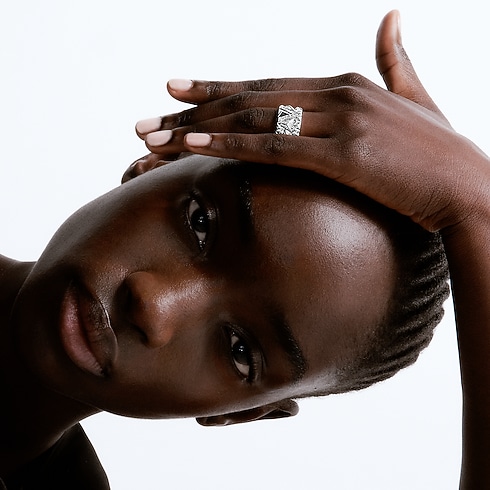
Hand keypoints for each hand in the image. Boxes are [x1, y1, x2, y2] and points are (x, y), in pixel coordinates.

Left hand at [134, 11, 489, 233]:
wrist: (469, 187)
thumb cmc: (440, 153)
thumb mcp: (415, 99)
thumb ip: (397, 60)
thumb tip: (392, 18)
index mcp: (346, 83)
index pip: (267, 85)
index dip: (220, 89)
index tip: (179, 92)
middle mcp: (336, 93)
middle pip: (249, 98)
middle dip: (193, 108)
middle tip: (147, 117)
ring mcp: (338, 120)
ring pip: (251, 119)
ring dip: (196, 128)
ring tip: (150, 136)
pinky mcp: (341, 153)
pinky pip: (272, 145)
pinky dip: (228, 143)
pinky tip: (192, 143)